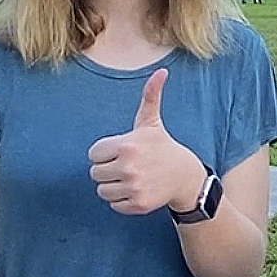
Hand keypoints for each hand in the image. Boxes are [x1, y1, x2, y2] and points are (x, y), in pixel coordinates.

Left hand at [88, 68, 205, 214]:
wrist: (183, 175)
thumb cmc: (161, 146)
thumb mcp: (152, 122)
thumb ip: (150, 96)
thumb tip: (161, 71)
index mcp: (126, 145)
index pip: (93, 154)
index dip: (105, 152)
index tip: (121, 151)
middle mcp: (128, 167)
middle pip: (95, 173)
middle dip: (107, 169)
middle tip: (125, 164)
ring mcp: (133, 187)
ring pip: (102, 190)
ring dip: (113, 185)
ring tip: (130, 177)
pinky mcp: (137, 205)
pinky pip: (113, 204)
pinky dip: (121, 199)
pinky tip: (135, 189)